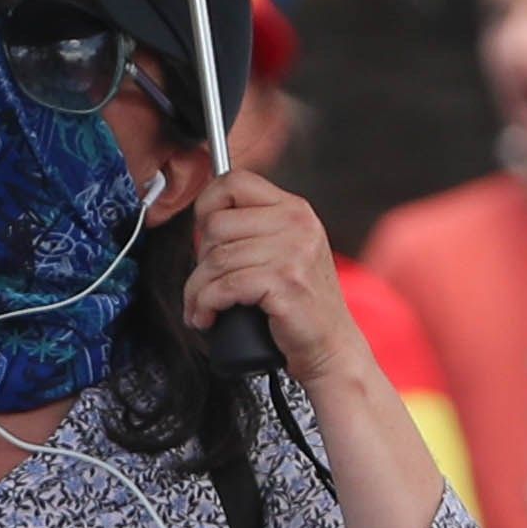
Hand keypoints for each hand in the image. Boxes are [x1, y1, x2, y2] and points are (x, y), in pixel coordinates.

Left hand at [181, 164, 363, 374]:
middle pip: (217, 224)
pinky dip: (205, 305)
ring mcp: (293, 253)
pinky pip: (223, 287)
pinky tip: (206, 317)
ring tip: (200, 306)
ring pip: (215, 259)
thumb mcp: (287, 251)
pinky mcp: (284, 283)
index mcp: (295, 209)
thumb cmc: (301, 303)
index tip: (201, 233)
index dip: (206, 205)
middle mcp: (297, 224)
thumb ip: (256, 228)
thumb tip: (203, 219)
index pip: (235, 181)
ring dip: (196, 290)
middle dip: (200, 258)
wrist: (330, 346)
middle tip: (206, 281)